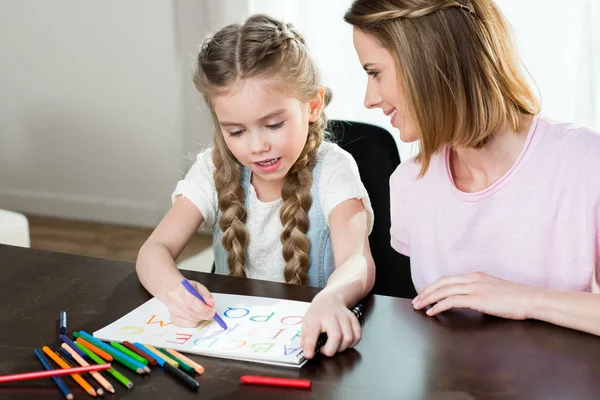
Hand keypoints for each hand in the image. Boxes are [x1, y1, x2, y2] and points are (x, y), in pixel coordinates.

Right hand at [164, 279, 215, 326]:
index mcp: (180, 289)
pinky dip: (194, 322)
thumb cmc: (187, 288)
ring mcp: (172, 311)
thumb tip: (211, 304)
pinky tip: (196, 316)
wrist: (172, 290)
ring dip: (200, 318)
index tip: (212, 312)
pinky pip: (187, 325)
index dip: (203, 309)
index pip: (191, 302)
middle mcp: (174, 300)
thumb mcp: (198, 287)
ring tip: (202, 312)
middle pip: (191, 312)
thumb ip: (206, 295)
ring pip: (191, 320)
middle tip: (212, 313)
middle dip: (204, 315)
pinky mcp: (173, 318)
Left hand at [300, 292, 361, 358]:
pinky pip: (357, 336)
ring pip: (349, 338)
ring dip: (342, 348)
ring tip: (335, 346)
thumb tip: (307, 351)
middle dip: (330, 350)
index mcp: (316, 318)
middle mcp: (331, 317)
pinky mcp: (354, 320)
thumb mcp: (307, 322)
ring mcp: (344, 317)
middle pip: (336, 336)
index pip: (312, 333)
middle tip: (325, 350)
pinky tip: (344, 342)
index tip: (309, 355)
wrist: (330, 299)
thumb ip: (306, 338)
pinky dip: (352, 344)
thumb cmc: (318, 313)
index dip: (310, 346)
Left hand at [413, 272, 538, 319]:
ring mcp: (474, 288)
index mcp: (476, 276)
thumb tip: (470, 299)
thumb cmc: (517, 298)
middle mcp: (472, 279)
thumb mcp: (494, 289)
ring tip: (419, 306)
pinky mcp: (477, 299)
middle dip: (426, 291)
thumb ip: (480, 291)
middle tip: (415, 301)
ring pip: (443, 291)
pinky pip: (451, 301)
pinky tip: (432, 311)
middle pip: (441, 283)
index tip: (425, 294)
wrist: (531, 299)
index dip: (434, 286)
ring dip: (428, 299)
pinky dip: (438, 306)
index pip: (448, 279)